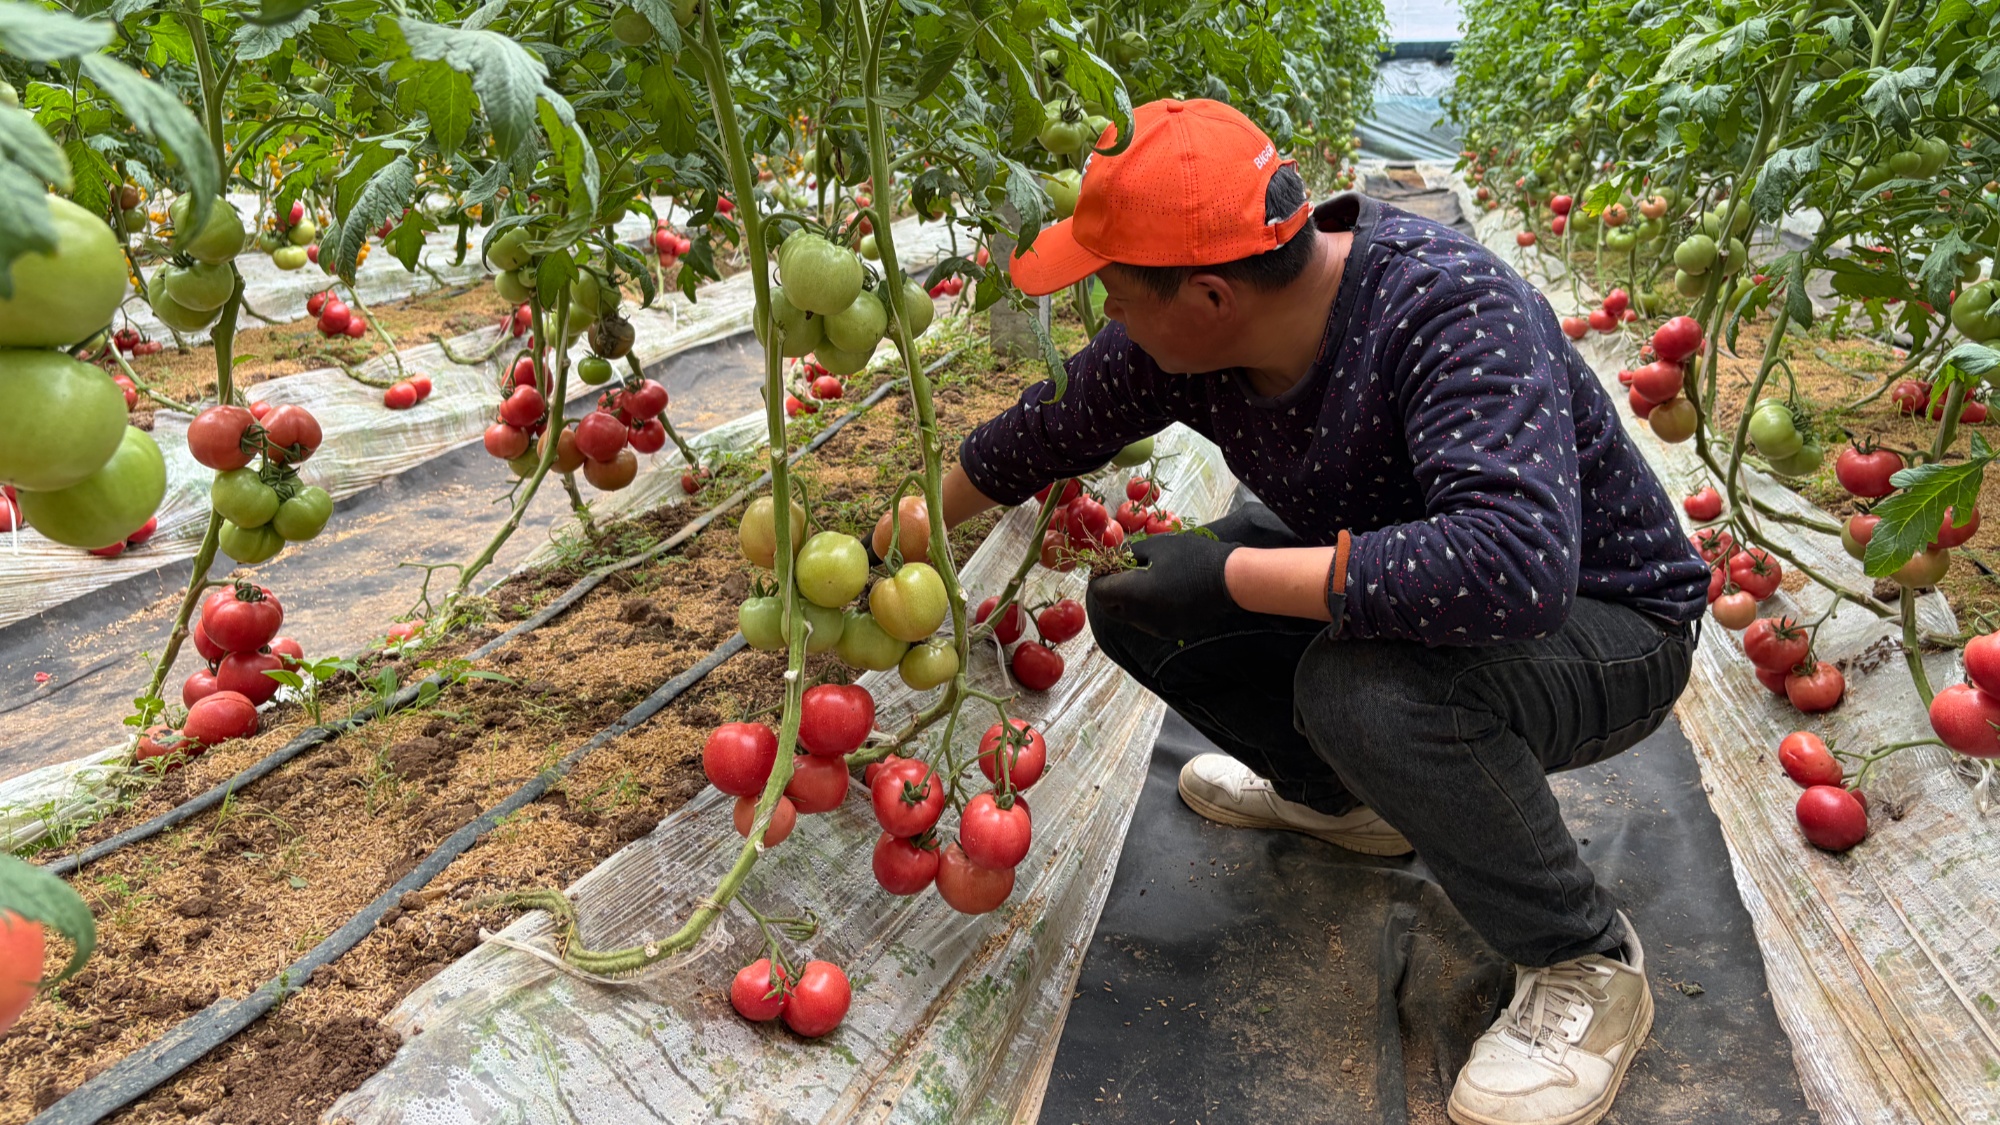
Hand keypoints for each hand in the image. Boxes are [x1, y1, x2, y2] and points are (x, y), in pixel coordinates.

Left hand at [1087, 531, 1239, 640]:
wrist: (1230, 580)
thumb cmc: (1192, 557)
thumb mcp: (1156, 546)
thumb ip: (1129, 553)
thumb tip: (1114, 558)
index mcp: (1133, 594)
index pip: (1099, 591)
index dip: (1099, 577)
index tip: (1108, 565)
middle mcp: (1140, 618)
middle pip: (1111, 608)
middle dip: (1110, 591)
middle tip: (1122, 572)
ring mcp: (1156, 628)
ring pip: (1129, 617)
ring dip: (1128, 601)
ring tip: (1144, 580)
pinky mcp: (1171, 632)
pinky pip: (1148, 622)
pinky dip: (1146, 609)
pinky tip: (1162, 592)